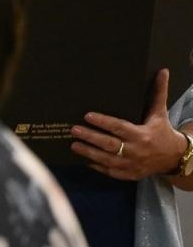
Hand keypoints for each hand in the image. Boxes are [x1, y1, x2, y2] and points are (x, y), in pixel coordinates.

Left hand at [72, 69, 187, 180]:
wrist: (174, 157)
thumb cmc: (162, 131)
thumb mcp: (160, 113)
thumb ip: (158, 92)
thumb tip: (162, 71)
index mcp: (142, 135)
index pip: (119, 127)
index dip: (103, 122)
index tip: (87, 116)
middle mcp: (136, 151)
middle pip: (109, 144)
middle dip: (90, 137)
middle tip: (73, 129)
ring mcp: (131, 165)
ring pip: (106, 159)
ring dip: (89, 152)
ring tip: (73, 145)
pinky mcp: (128, 175)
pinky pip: (109, 171)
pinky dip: (95, 166)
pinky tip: (83, 159)